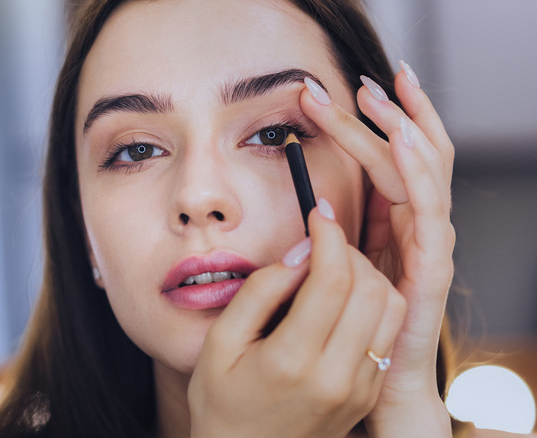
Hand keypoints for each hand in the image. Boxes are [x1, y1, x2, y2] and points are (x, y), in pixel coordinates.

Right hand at [188, 207, 406, 437]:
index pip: (334, 280)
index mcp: (292, 361)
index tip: (319, 215)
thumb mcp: (219, 343)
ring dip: (368, 276)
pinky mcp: (368, 394)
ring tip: (333, 270)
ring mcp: (358, 389)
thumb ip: (260, 292)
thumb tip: (300, 254)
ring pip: (391, 308)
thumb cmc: (222, 401)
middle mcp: (335, 376)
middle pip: (371, 288)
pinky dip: (374, 303)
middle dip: (349, 251)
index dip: (330, 236)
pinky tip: (343, 299)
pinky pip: (388, 334)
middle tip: (322, 244)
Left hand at [300, 63, 454, 433]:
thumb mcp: (337, 269)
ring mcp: (428, 245)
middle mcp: (415, 227)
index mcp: (393, 224)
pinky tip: (403, 142)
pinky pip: (429, 214)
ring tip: (385, 95)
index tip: (337, 92)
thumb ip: (335, 236)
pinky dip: (417, 174)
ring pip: (424, 174)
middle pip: (410, 156)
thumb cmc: (352, 325)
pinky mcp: (431, 269)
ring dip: (404, 129)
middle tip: (361, 81)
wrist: (376, 385)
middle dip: (389, 115)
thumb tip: (315, 202)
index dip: (368, 124)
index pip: (387, 159)